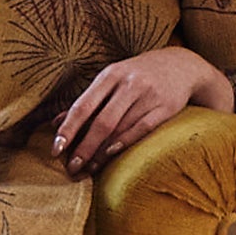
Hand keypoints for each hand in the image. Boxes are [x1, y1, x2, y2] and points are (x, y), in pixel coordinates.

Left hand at [51, 46, 232, 176]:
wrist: (181, 65)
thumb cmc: (137, 76)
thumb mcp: (111, 80)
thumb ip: (86, 102)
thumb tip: (54, 124)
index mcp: (110, 75)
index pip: (83, 106)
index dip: (68, 130)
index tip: (55, 149)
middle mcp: (128, 83)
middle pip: (102, 121)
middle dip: (84, 147)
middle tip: (71, 168)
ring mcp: (149, 95)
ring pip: (120, 129)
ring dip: (101, 152)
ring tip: (88, 169)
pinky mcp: (166, 107)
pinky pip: (142, 129)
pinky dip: (125, 143)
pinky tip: (111, 155)